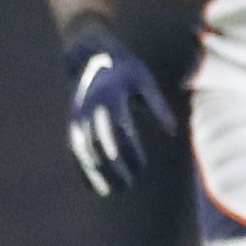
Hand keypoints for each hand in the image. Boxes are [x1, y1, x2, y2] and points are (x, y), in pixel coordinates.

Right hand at [64, 16, 176, 195]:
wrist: (89, 55)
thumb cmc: (125, 70)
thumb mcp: (144, 80)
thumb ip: (158, 105)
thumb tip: (173, 131)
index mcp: (111, 97)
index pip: (120, 131)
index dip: (130, 152)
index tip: (142, 167)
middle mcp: (91, 109)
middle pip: (101, 145)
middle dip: (114, 167)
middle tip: (129, 183)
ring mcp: (78, 117)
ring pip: (85, 151)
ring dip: (97, 173)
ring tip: (113, 190)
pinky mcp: (72, 123)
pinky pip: (75, 151)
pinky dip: (82, 170)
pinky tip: (94, 187)